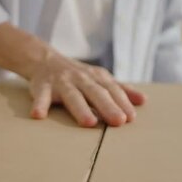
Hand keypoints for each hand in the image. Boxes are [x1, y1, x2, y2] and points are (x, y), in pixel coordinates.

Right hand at [27, 50, 145, 127]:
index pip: (112, 90)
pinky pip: (41, 97)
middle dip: (107, 106)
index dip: (122, 102)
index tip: (130, 117)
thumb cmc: (77, 75)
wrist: (44, 59)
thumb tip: (143, 101)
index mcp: (96, 78)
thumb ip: (120, 89)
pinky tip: (38, 115)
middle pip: (95, 93)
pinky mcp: (43, 87)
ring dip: (80, 109)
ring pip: (72, 96)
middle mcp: (80, 79)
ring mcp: (61, 83)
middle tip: (119, 121)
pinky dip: (39, 105)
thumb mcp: (99, 78)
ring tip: (89, 122)